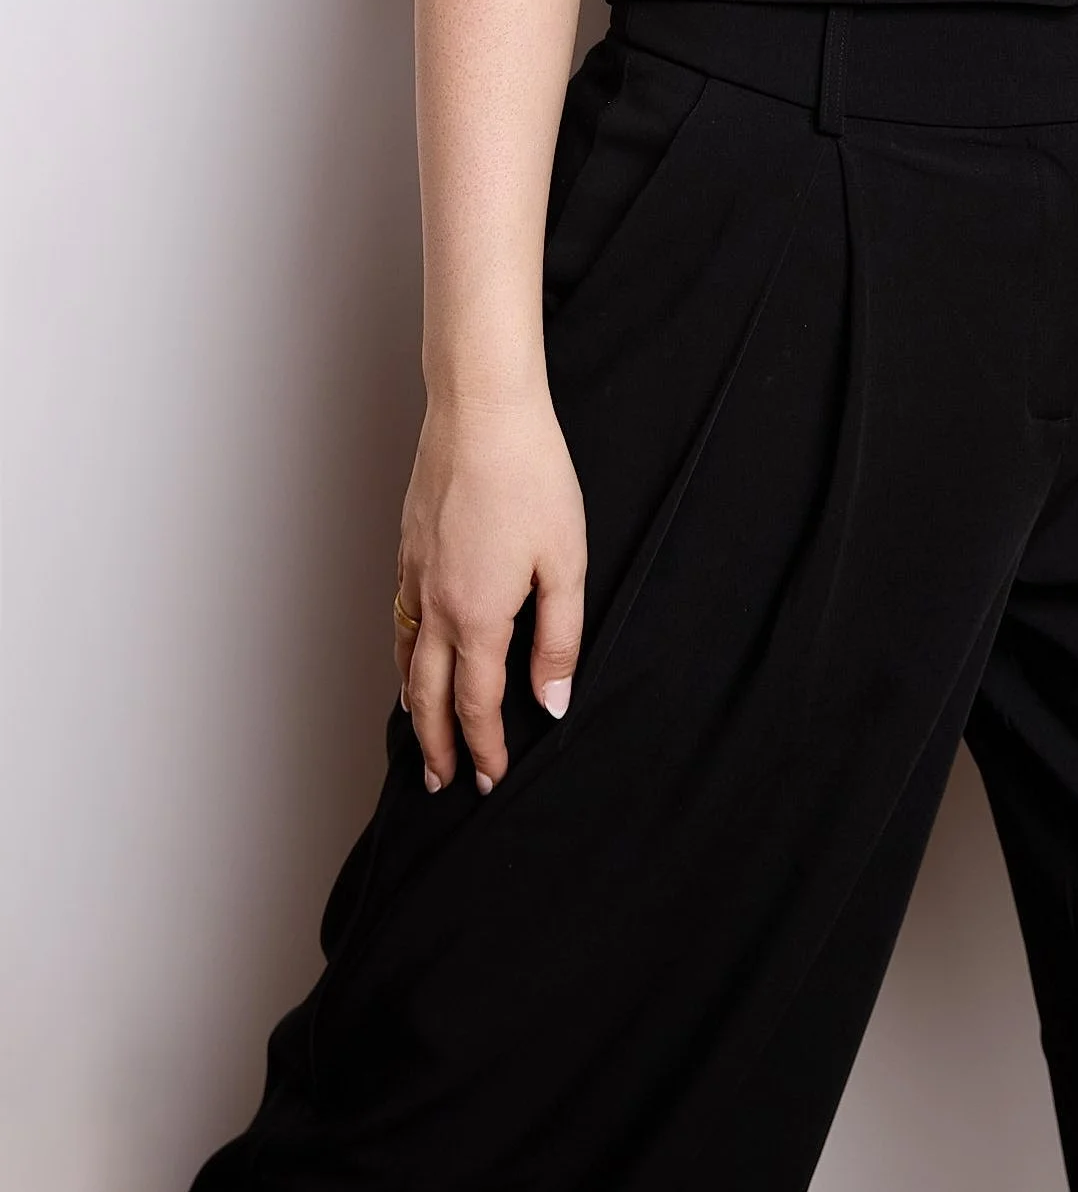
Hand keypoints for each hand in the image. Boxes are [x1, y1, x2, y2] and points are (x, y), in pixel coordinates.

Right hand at [395, 389, 585, 793]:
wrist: (481, 410)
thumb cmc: (532, 476)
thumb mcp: (565, 561)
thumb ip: (559, 637)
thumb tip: (551, 701)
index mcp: (477, 615)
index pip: (475, 703)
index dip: (485, 747)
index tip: (491, 778)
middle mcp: (435, 603)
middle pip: (427, 696)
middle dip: (437, 745)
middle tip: (442, 781)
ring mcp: (414, 573)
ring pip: (405, 658)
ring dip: (412, 704)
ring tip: (420, 733)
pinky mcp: (408, 545)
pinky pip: (399, 618)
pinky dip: (402, 652)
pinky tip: (411, 651)